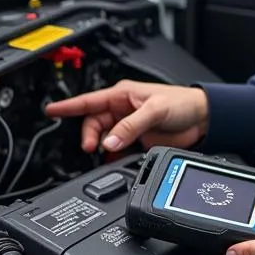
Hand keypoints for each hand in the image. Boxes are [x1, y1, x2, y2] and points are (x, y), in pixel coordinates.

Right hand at [43, 80, 209, 153]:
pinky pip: (117, 150)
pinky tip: (113, 159)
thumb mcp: (155, 110)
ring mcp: (129, 126)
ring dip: (101, 147)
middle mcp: (123, 109)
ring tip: (104, 154)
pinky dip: (112, 156)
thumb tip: (109, 141)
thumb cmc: (183, 103)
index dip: (68, 106)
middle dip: (89, 136)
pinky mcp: (137, 141)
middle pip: (93, 124)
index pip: (88, 100)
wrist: (204, 119)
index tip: (50, 111)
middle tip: (92, 148)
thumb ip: (131, 126)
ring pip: (104, 138)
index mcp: (122, 95)